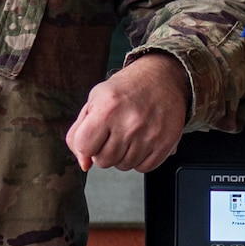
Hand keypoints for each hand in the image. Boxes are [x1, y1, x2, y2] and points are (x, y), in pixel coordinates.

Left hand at [67, 53, 188, 172]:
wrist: (162, 77)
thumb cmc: (127, 88)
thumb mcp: (95, 99)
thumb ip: (79, 132)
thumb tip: (84, 163)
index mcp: (108, 108)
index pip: (84, 147)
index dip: (87, 143)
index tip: (95, 135)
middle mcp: (129, 122)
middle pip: (103, 161)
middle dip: (105, 150)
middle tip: (114, 132)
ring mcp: (149, 135)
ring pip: (124, 165)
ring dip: (123, 155)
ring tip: (130, 134)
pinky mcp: (165, 143)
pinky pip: (144, 168)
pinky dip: (140, 159)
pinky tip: (142, 141)